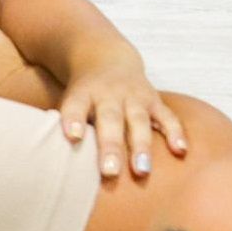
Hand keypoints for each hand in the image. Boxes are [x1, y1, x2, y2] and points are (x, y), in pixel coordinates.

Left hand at [60, 50, 186, 178]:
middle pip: (110, 120)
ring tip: (142, 170)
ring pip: (139, 120)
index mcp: (83, 94)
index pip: (76, 106)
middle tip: (110, 172)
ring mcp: (134, 96)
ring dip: (141, 145)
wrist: (105, 58)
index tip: (71, 138)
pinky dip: (174, 133)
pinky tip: (180, 151)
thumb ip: (65, 128)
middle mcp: (109, 94)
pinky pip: (166, 116)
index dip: (73, 120)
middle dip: (111, 146)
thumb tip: (51, 169)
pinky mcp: (153, 99)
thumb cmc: (83, 94)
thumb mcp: (68, 103)